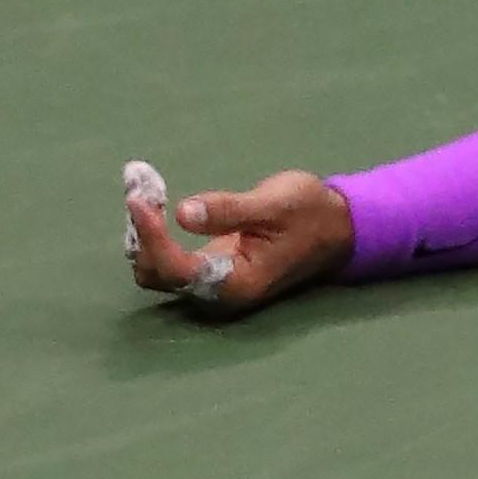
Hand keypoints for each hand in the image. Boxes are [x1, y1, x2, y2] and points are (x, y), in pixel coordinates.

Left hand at [122, 162, 351, 316]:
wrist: (337, 227)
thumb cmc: (310, 214)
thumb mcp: (274, 205)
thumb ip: (229, 210)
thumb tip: (183, 213)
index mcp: (237, 282)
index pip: (176, 268)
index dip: (151, 236)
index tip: (140, 199)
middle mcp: (219, 292)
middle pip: (157, 274)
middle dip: (142, 234)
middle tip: (141, 187)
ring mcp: (213, 282)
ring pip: (156, 269)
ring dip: (143, 234)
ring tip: (144, 190)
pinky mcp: (210, 268)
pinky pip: (168, 260)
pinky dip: (154, 234)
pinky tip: (154, 203)